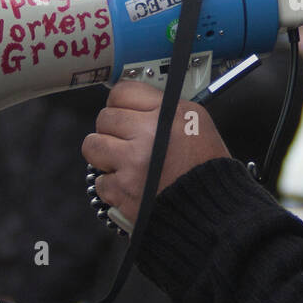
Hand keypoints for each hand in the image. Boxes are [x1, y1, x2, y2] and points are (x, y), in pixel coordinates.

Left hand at [81, 80, 229, 227]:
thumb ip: (166, 109)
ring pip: (93, 145)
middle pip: (105, 118)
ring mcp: (132, 163)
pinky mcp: (122, 190)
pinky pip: (99, 180)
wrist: (210, 210)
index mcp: (168, 115)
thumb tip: (137, 103)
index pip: (124, 91)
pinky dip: (112, 184)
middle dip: (113, 128)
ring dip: (103, 153)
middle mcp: (148, 135)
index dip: (121, 101)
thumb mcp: (198, 123)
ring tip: (122, 160)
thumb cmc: (206, 169)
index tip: (123, 110)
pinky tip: (130, 184)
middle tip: (125, 139)